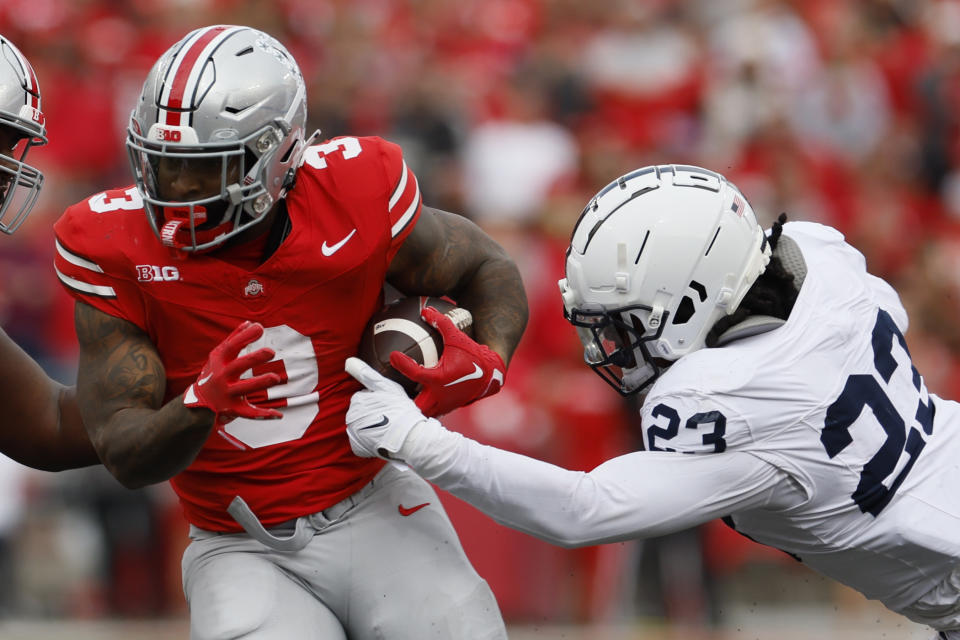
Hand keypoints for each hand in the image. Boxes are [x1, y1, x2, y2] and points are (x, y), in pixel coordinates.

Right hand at [183, 321, 282, 424]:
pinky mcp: (232, 409)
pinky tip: (278, 414)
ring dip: (259, 383)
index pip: (231, 346)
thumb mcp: (217, 356)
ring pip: (244, 389)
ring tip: (275, 377)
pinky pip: (249, 413)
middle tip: (271, 351)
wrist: (198, 403)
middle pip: (238, 366)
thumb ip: (233, 339)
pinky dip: (263, 415)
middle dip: (254, 358)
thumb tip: (250, 323)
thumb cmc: (212, 374)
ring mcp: (227, 394)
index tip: (260, 327)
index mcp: (219, 362)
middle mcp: (221, 377)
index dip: (245, 337)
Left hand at [344, 357, 428, 459]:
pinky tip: (380, 438)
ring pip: (360, 426)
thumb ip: (366, 373)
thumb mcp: (385, 386)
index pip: (363, 397)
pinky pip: (359, 441)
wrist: (409, 436)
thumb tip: (348, 361)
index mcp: (357, 400)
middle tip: (388, 416)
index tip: (388, 405)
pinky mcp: (357, 447)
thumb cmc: (400, 409)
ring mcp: (353, 433)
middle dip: (372, 413)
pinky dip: (367, 440)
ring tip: (386, 428)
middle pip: (360, 411)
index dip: (377, 400)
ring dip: (370, 426)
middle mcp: (350, 417)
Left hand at [390, 306, 504, 416]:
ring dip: (414, 406)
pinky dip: (426, 406)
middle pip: (415, 405)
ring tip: (403, 398)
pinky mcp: (451, 406)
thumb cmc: (474, 355)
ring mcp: (445, 403)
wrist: (492, 374)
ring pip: (424, 410)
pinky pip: (434, 409)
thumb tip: (426, 310)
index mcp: (439, 378)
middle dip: (403, 401)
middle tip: (394, 389)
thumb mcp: (457, 338)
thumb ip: (442, 323)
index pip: (414, 373)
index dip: (401, 364)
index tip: (393, 355)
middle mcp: (440, 394)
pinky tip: (421, 397)